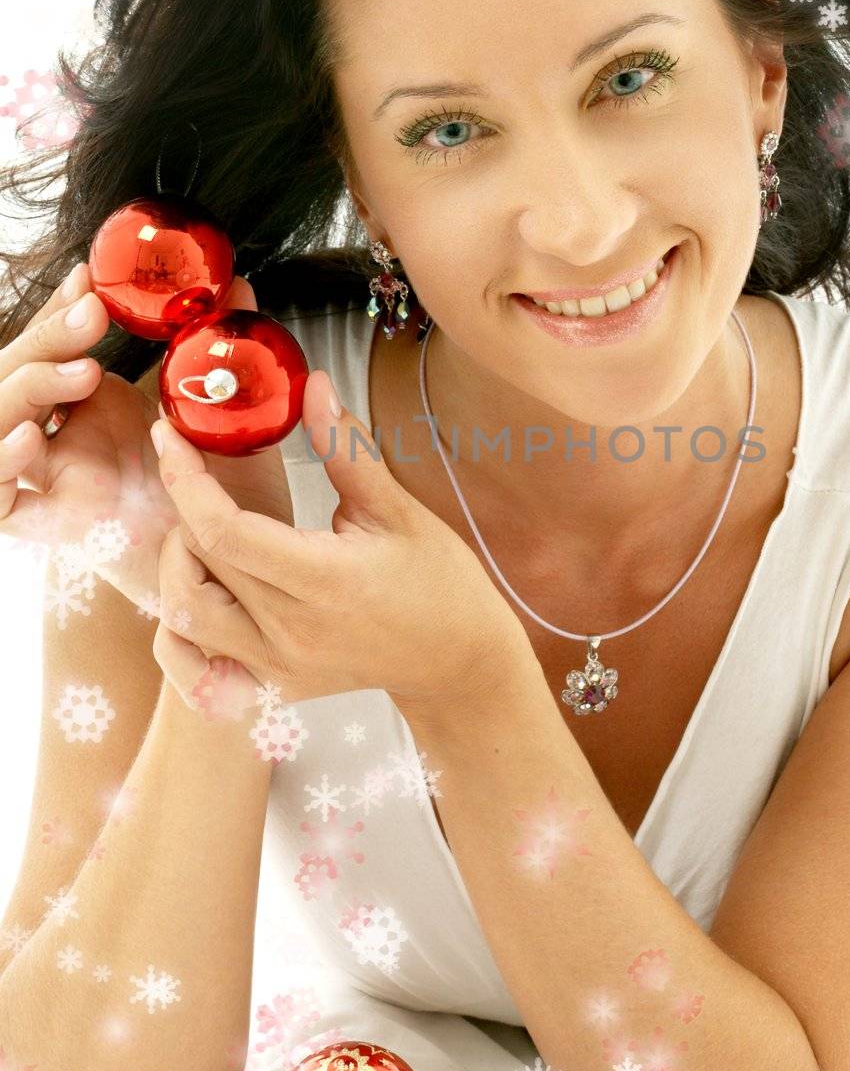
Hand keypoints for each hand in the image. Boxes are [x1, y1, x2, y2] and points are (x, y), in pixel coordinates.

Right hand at [0, 267, 291, 615]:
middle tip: (92, 313)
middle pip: (14, 378)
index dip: (58, 311)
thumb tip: (240, 286)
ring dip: (25, 390)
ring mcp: (54, 483)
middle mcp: (63, 441)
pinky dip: (2, 468)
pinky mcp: (57, 528)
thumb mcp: (224, 413)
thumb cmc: (232, 492)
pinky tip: (29, 441)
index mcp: (92, 406)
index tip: (91, 278)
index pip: (50, 346)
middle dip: (44, 338)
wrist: (245, 573)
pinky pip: (3, 505)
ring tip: (80, 371)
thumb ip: (220, 352)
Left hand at [150, 367, 534, 730]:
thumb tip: (313, 385)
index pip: (225, 531)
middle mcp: (291, 631)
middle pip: (195, 566)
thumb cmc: (439, 582)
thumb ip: (346, 448)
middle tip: (194, 471)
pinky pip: (199, 662)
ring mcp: (278, 665)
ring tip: (204, 529)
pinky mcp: (275, 684)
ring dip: (179, 564)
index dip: (185, 478)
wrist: (460, 661)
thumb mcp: (398, 510)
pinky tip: (205, 587)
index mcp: (324, 581)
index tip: (169, 436)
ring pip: (184, 616)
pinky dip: (185, 623)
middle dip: (183, 508)